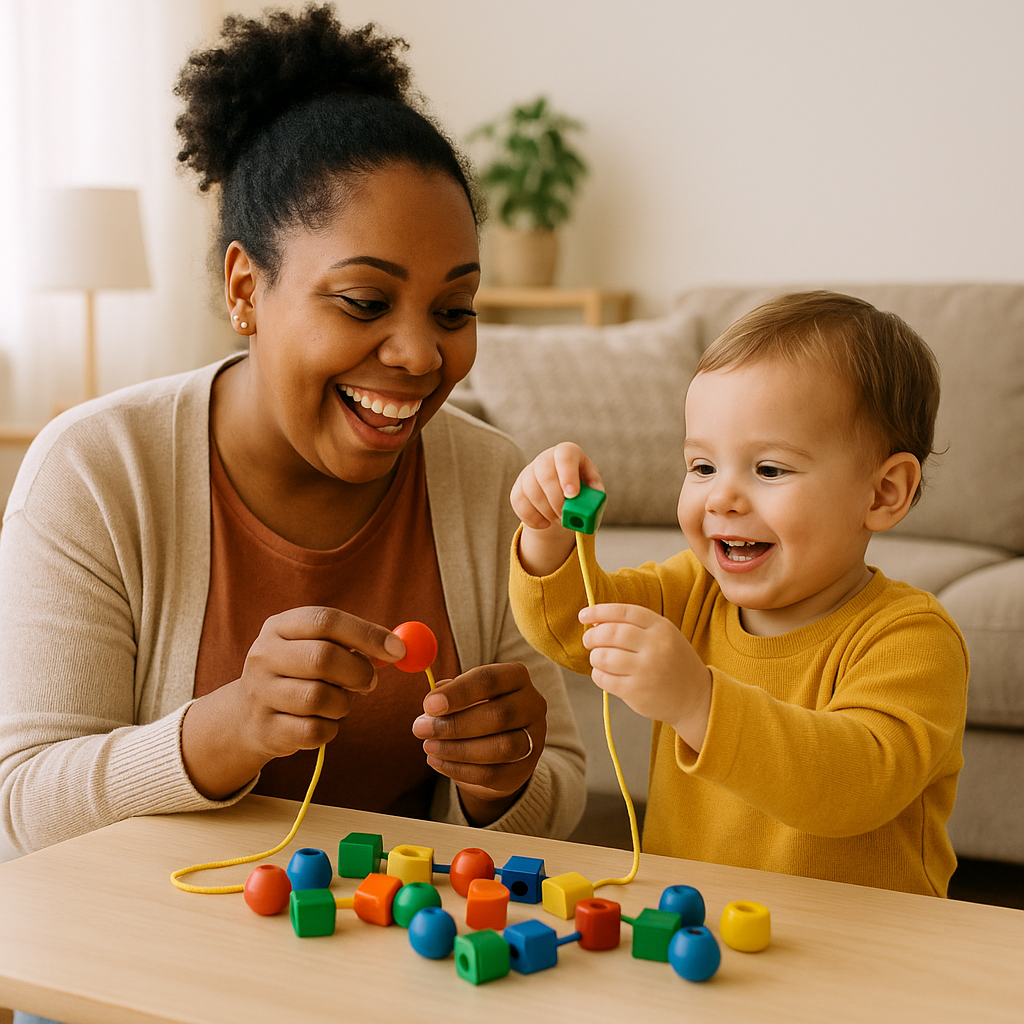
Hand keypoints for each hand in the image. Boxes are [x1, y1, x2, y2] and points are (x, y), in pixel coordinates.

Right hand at [182, 606, 404, 798]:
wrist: (245, 716)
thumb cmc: (298, 674)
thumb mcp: (314, 647)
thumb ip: (352, 644)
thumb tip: (397, 648)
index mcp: (279, 627)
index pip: (325, 620)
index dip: (366, 634)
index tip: (397, 650)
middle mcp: (263, 656)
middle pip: (322, 657)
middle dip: (357, 672)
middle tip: (370, 682)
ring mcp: (259, 694)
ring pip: (319, 698)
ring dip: (343, 704)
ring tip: (339, 702)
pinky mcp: (265, 730)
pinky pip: (313, 731)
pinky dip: (329, 729)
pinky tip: (323, 722)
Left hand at [411, 662, 546, 824]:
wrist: (499, 747)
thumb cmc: (476, 710)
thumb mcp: (463, 694)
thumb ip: (447, 694)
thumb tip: (431, 704)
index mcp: (516, 677)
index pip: (490, 679)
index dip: (458, 692)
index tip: (429, 705)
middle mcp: (533, 704)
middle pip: (498, 715)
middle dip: (454, 724)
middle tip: (420, 729)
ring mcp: (534, 738)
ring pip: (500, 747)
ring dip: (458, 749)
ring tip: (429, 747)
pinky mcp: (524, 769)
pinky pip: (493, 774)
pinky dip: (461, 770)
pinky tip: (438, 762)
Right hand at [510, 442, 604, 575]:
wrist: (561, 495)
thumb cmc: (581, 488)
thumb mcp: (592, 486)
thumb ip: (595, 492)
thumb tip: (592, 501)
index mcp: (567, 452)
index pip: (565, 456)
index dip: (568, 475)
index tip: (572, 495)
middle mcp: (546, 458)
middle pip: (545, 475)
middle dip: (556, 500)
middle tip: (565, 516)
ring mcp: (528, 472)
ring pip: (531, 491)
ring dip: (547, 511)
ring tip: (559, 520)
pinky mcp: (518, 489)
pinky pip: (519, 504)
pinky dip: (533, 518)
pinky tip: (545, 523)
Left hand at [579, 603, 712, 751]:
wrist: (695, 697)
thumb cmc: (673, 662)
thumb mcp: (663, 636)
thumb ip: (635, 627)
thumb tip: (596, 623)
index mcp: (661, 628)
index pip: (623, 612)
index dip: (599, 612)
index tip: (583, 615)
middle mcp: (655, 646)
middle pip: (610, 633)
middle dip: (592, 636)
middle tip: (588, 640)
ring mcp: (646, 670)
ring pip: (603, 656)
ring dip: (594, 656)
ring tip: (599, 658)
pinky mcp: (636, 691)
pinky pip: (604, 678)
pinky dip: (598, 674)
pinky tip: (604, 674)